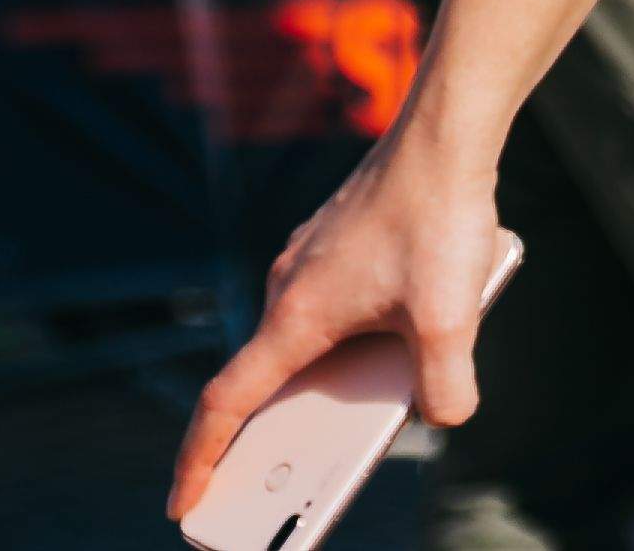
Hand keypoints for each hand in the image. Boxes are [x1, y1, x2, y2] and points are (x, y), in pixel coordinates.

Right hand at [167, 128, 505, 519]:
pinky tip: (406, 334)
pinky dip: (352, 331)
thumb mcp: (451, 318)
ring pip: (307, 333)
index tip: (182, 503)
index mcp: (296, 316)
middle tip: (292, 472)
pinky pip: (335, 300)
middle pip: (269, 374)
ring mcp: (312, 258)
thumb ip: (445, 387)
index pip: (226, 403)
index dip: (200, 460)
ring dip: (323, 374)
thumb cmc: (438, 217)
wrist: (447, 131)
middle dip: (277, 426)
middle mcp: (289, 286)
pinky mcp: (341, 238)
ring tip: (364, 409)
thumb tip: (443, 414)